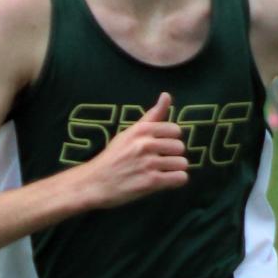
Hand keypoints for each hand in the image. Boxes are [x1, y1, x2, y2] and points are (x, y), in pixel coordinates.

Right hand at [79, 92, 188, 207]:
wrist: (95, 183)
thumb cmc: (113, 157)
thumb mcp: (129, 132)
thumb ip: (152, 115)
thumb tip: (166, 94)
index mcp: (141, 130)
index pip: (175, 130)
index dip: (170, 140)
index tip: (159, 147)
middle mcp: (146, 144)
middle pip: (180, 147)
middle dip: (172, 156)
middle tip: (159, 161)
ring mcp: (149, 163)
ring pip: (182, 164)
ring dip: (174, 170)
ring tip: (161, 172)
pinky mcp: (151, 182)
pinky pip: (180, 178)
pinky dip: (175, 181)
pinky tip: (165, 181)